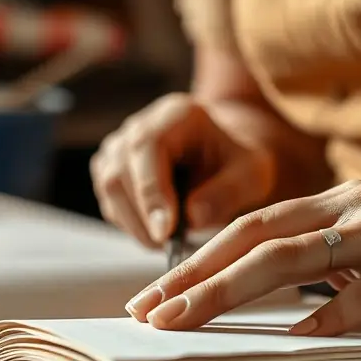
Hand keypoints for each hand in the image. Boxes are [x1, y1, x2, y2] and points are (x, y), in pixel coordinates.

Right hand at [90, 93, 276, 247]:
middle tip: (167, 245)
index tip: (166, 230)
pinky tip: (156, 231)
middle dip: (141, 216)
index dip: (152, 190)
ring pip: (109, 189)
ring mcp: (119, 147)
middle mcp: (140, 125)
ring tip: (165, 242)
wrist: (221, 165)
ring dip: (134, 224)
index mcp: (176, 115)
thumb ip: (227, 192)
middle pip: (119, 171)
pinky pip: (109, 202)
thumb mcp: (251, 176)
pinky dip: (129, 224)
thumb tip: (191, 216)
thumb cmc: (236, 166)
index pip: (148, 146)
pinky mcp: (109, 170)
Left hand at [124, 180, 360, 351]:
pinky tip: (298, 337)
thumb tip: (257, 300)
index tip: (153, 298)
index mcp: (334, 204)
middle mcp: (354, 208)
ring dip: (232, 293)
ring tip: (188, 322)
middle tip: (149, 313)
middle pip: (256, 240)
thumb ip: (320, 266)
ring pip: (296, 259)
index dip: (195, 262)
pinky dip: (332, 313)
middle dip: (195, 278)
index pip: (248, 229)